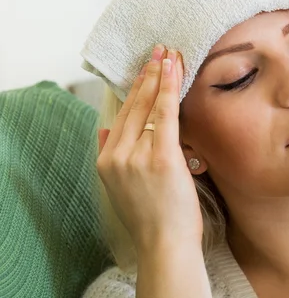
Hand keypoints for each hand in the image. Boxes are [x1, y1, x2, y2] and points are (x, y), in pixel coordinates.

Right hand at [97, 44, 202, 250]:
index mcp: (107, 161)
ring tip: (169, 55)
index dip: (135, 90)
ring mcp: (137, 155)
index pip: (122, 116)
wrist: (164, 246)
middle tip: (158, 51)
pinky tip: (174, 69)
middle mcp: (117, 154)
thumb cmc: (152, 220)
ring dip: (160, 76)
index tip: (145, 70)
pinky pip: (165, 115)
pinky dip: (169, 89)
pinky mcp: (160, 157)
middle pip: (134, 106)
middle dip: (147, 75)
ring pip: (149, 107)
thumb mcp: (121, 189)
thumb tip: (105, 132)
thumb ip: (111, 158)